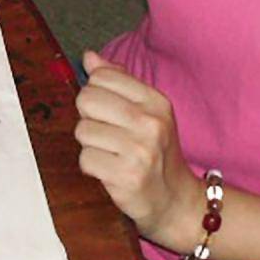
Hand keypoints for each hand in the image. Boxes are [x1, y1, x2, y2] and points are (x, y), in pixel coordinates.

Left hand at [74, 51, 202, 248]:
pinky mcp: (127, 177)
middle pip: (86, 100)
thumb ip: (118, 83)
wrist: (176, 202)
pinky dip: (92, 168)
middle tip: (107, 136)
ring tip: (111, 156)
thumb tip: (89, 57)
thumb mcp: (147, 113)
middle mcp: (150, 123)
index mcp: (155, 101)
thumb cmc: (156, 154)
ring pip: (82, 131)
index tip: (107, 112)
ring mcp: (140, 151)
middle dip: (89, 119)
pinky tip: (109, 172)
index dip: (95, 94)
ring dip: (90, 146)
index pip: (101, 77)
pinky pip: (85, 160)